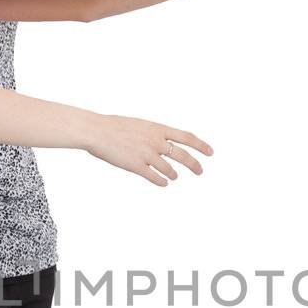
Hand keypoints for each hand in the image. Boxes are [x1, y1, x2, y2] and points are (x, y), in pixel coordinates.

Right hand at [85, 117, 213, 185]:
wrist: (97, 131)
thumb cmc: (115, 126)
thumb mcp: (140, 125)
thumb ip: (153, 134)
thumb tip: (164, 142)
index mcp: (158, 128)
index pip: (187, 137)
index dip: (201, 145)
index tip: (211, 152)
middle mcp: (155, 141)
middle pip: (182, 155)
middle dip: (194, 165)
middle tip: (200, 171)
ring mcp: (146, 154)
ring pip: (169, 169)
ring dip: (173, 174)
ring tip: (174, 176)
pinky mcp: (136, 166)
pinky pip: (154, 178)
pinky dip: (162, 181)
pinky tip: (164, 183)